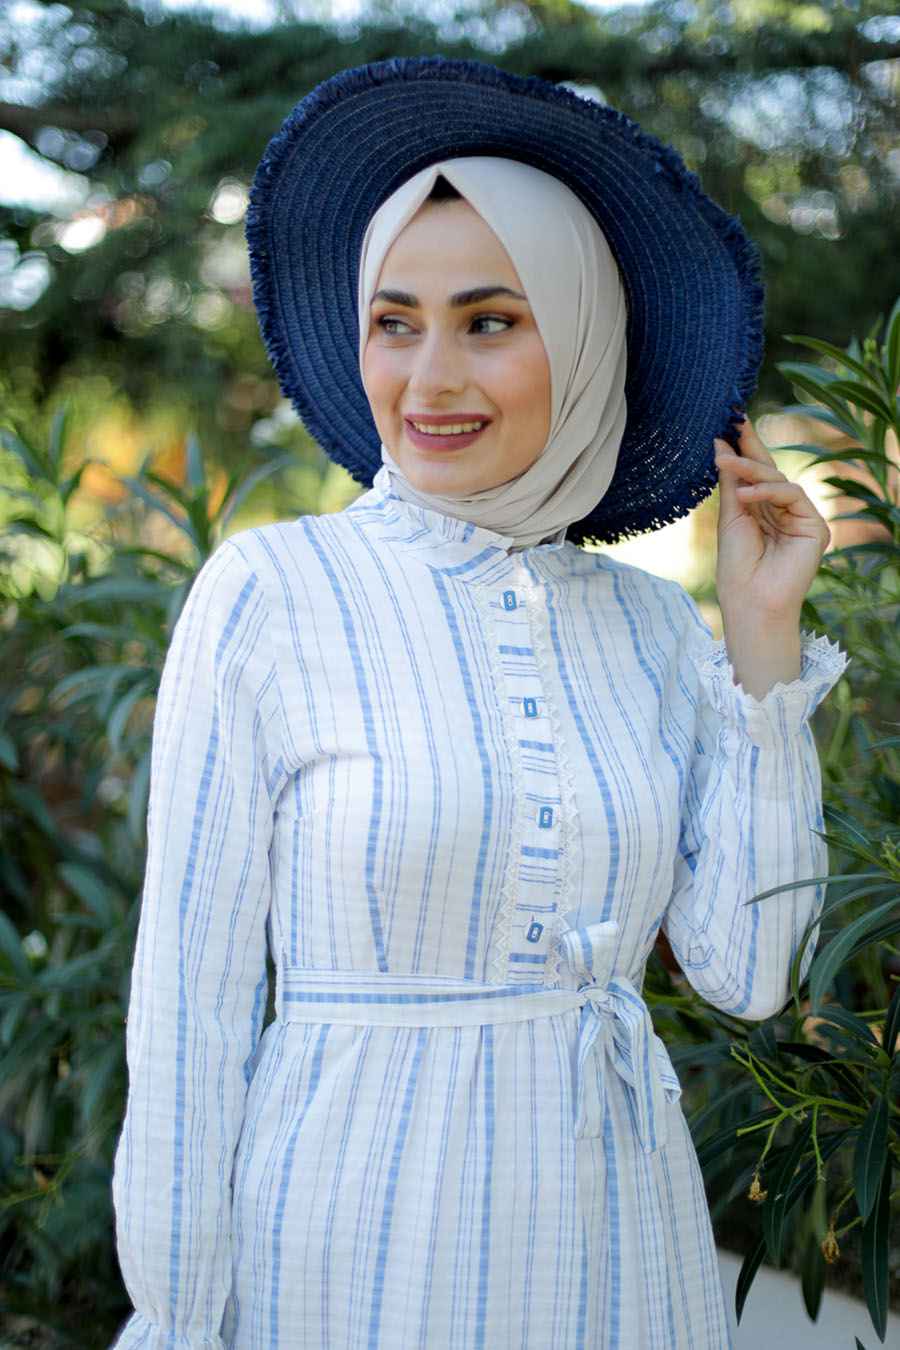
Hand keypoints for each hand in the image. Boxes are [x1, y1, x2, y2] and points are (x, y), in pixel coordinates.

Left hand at [714, 417, 829, 696]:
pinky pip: (793, 496)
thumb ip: (730, 481)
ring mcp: (802, 519)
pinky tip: (744, 494)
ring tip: (725, 463)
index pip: (756, 474)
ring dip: (751, 470)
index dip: (745, 448)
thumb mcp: (730, 516)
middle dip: (750, 447)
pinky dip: (768, 492)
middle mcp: (785, 512)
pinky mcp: (815, 528)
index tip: (730, 420)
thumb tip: (721, 443)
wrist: (750, 601)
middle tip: (732, 422)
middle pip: (770, 472)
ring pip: (780, 481)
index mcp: (764, 511)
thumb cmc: (737, 567)